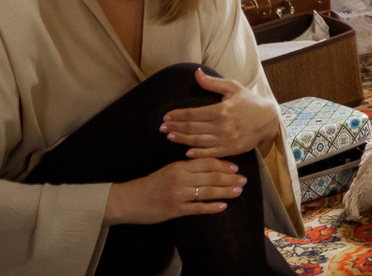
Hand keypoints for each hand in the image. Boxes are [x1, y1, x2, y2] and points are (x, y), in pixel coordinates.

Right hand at [105, 156, 243, 225]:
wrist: (128, 200)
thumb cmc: (150, 184)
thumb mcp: (168, 170)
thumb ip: (186, 167)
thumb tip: (209, 165)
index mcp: (179, 166)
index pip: (207, 162)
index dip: (223, 165)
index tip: (236, 167)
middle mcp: (180, 179)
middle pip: (211, 176)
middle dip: (230, 178)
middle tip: (243, 180)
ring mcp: (178, 195)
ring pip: (208, 191)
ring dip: (225, 191)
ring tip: (238, 191)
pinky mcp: (175, 210)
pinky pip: (198, 208)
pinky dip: (212, 207)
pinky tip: (223, 206)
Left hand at [162, 69, 279, 157]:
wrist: (268, 119)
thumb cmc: (249, 102)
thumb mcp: (233, 88)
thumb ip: (212, 83)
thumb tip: (196, 73)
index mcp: (222, 110)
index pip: (193, 114)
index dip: (178, 115)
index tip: (166, 116)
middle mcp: (223, 126)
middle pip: (192, 128)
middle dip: (175, 127)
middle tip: (162, 128)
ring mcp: (227, 139)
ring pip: (198, 141)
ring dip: (182, 139)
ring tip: (169, 136)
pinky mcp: (231, 150)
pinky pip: (210, 153)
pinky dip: (197, 153)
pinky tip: (186, 152)